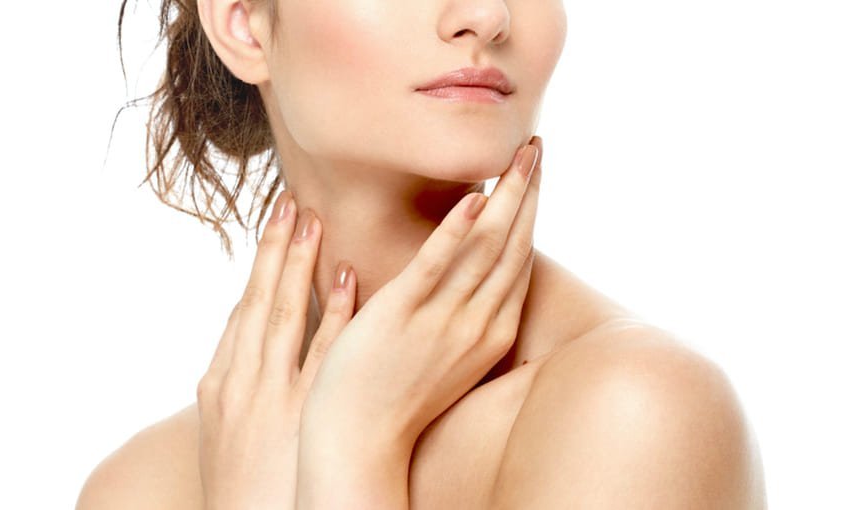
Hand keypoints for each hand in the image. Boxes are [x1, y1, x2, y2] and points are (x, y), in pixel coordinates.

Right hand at [195, 190, 357, 509]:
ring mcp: (272, 394)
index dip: (259, 265)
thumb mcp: (226, 433)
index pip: (242, 310)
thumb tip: (255, 347)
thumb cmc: (242, 488)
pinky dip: (332, 312)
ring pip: (283, 314)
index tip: (274, 225)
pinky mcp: (304, 412)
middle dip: (274, 249)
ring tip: (311, 218)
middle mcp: (241, 380)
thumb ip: (239, 387)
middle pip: (258, 299)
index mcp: (219, 382)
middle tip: (290, 201)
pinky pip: (322, 352)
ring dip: (297, 264)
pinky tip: (345, 278)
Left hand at [300, 136, 542, 454]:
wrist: (360, 436)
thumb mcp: (452, 356)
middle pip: (514, 245)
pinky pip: (436, 265)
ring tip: (519, 153)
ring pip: (486, 247)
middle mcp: (479, 324)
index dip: (530, 215)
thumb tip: (473, 277)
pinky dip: (457, 230)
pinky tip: (474, 197)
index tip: (534, 177)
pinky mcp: (402, 314)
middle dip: (528, 192)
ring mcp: (442, 319)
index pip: (520, 262)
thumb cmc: (401, 394)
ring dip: (507, 196)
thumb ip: (468, 316)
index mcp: (493, 334)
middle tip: (536, 147)